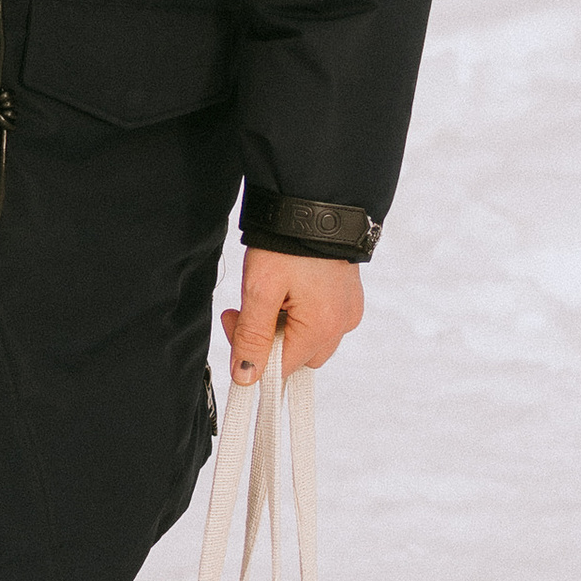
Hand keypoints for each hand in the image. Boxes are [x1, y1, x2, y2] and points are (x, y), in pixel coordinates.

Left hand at [221, 249, 362, 385]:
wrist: (316, 204)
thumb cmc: (289, 244)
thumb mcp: (260, 289)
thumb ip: (253, 336)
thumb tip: (245, 377)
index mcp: (322, 328)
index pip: (281, 368)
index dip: (250, 354)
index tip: (233, 322)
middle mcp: (342, 325)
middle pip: (296, 357)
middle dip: (266, 340)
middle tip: (244, 309)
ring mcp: (348, 312)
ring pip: (307, 340)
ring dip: (282, 327)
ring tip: (267, 294)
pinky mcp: (348, 299)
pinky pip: (321, 322)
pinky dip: (299, 315)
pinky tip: (287, 291)